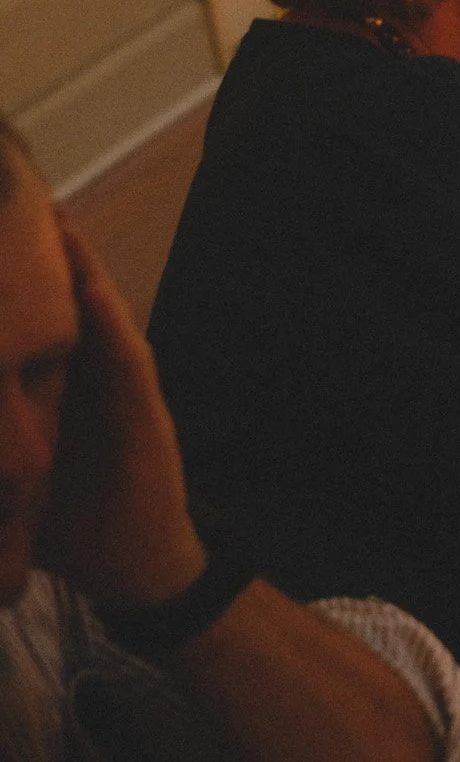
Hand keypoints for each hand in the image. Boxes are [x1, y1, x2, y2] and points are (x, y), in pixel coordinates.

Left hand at [34, 227, 204, 613]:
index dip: (8, 280)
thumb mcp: (10, 485)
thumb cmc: (70, 525)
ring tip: (52, 217)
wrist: (134, 567)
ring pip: (95, 312)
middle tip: (15, 194)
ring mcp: (119, 386)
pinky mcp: (143, 406)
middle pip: (59, 300)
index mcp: (53, 389)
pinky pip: (125, 352)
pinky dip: (108, 316)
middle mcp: (86, 376)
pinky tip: (89, 284)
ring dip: (76, 266)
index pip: (25, 322)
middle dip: (38, 251)